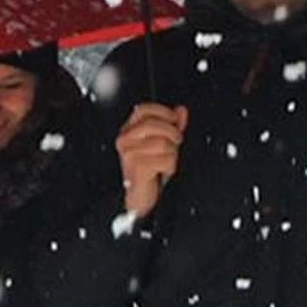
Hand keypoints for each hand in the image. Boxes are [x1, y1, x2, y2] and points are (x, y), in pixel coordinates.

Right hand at [115, 103, 187, 217]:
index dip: (162, 111)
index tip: (175, 119)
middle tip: (176, 143)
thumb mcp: (162, 142)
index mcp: (128, 130)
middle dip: (172, 133)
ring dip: (172, 153)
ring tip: (167, 161)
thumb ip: (172, 125)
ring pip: (162, 143)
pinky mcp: (137, 167)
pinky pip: (165, 159)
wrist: (140, 196)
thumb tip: (181, 110)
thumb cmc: (150, 169)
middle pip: (153, 125)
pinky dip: (171, 166)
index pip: (143, 110)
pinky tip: (163, 171)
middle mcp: (125, 140)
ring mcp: (129, 153)